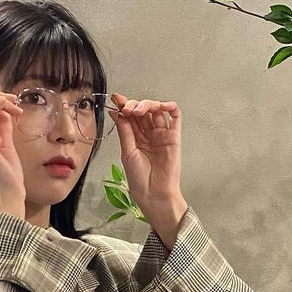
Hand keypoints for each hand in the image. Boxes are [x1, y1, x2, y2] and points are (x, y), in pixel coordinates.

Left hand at [109, 93, 183, 219]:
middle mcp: (148, 134)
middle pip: (142, 111)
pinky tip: (159, 106)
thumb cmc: (140, 179)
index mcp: (135, 138)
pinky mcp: (173, 136)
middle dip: (133, 105)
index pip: (130, 116)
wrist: (154, 193)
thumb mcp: (127, 152)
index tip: (115, 98)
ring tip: (138, 110)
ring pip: (156, 110)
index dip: (123, 105)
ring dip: (147, 104)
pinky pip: (175, 117)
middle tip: (127, 108)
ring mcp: (161, 134)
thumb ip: (124, 131)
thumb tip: (116, 112)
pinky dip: (168, 107)